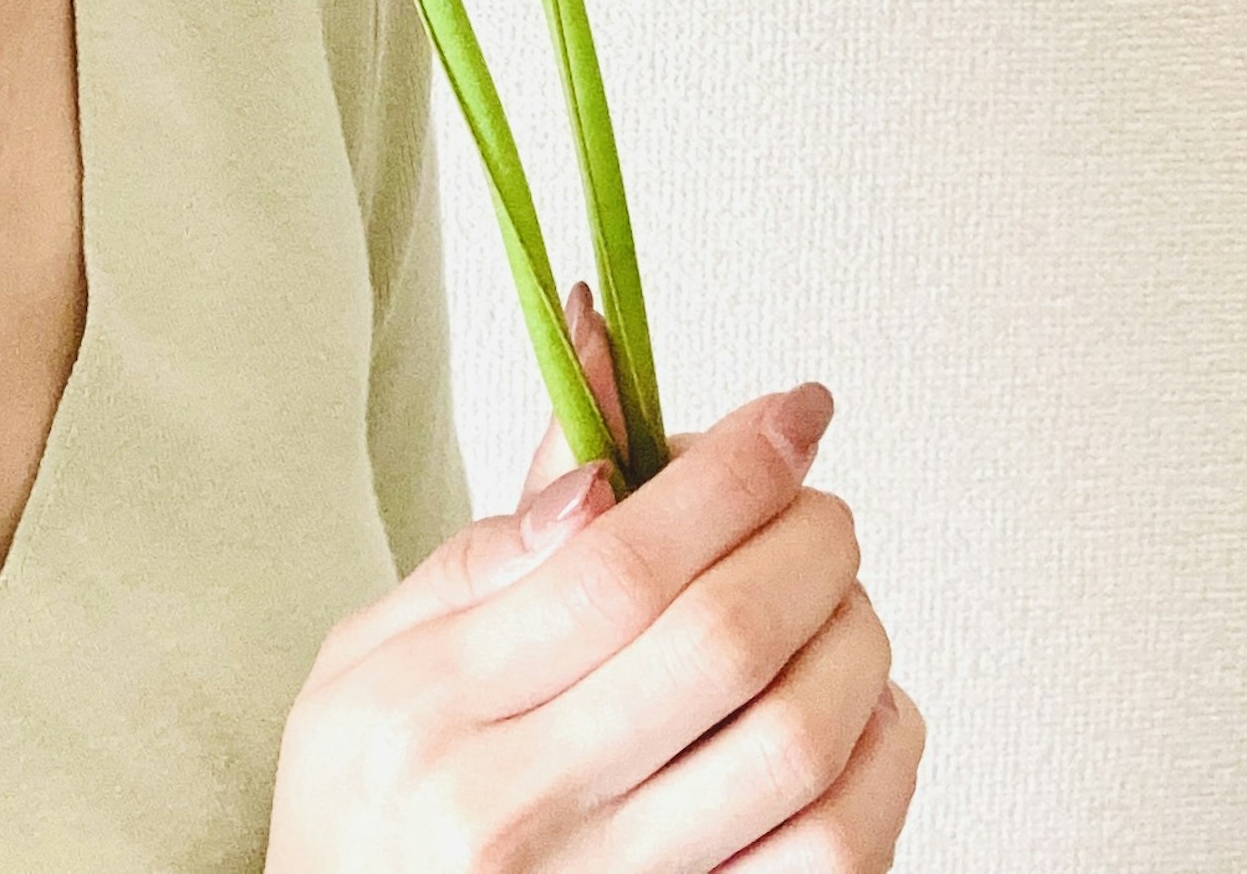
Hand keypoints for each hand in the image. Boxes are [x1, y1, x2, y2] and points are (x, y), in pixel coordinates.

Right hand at [268, 288, 926, 869]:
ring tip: (837, 602)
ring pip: (798, 744)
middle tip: (818, 505)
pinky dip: (881, 760)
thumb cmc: (367, 808)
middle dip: (809, 539)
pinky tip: (860, 709)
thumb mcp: (366, 662)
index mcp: (429, 709)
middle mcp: (518, 810)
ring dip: (854, 640)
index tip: (791, 416)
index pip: (620, 565)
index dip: (733, 473)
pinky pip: (831, 855)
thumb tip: (603, 460)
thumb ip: (487, 553)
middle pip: (725, 640)